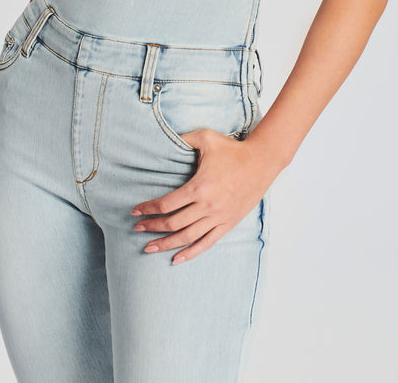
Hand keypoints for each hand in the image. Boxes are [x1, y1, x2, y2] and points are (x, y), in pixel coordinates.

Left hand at [130, 128, 274, 264]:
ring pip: (187, 237)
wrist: (261, 162)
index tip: (135, 212)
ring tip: (149, 248)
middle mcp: (207, 206)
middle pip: (173, 224)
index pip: (167, 204)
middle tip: (137, 229)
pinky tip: (176, 259)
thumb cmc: (232, 149)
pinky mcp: (228, 223)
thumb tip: (166, 139)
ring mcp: (218, 217)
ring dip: (166, 244)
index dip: (148, 209)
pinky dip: (191, 253)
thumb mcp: (206, 137)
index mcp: (199, 187)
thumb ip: (184, 139)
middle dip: (152, 228)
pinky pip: (207, 242)